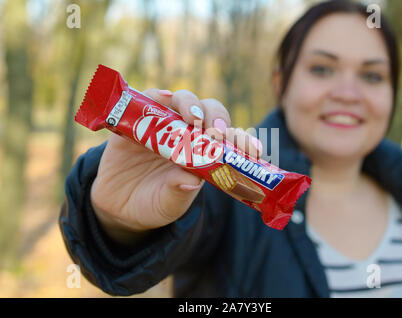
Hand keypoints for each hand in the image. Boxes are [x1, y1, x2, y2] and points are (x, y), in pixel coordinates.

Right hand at [90, 89, 261, 243]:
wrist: (119, 206)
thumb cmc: (153, 204)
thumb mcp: (168, 205)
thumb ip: (177, 193)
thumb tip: (190, 180)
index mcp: (203, 155)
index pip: (227, 140)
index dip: (241, 140)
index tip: (253, 150)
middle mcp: (186, 135)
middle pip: (208, 113)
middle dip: (216, 116)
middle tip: (216, 131)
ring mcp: (162, 126)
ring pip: (182, 101)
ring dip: (189, 104)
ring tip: (191, 117)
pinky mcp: (136, 122)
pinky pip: (146, 101)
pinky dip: (156, 96)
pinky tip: (163, 98)